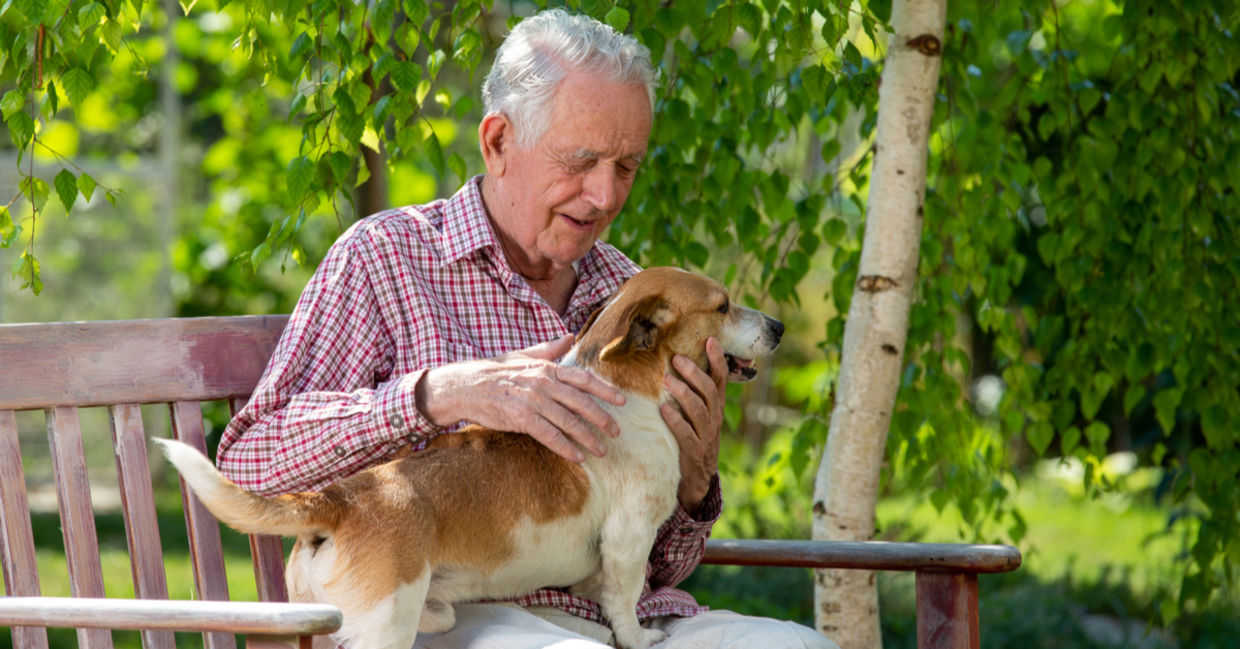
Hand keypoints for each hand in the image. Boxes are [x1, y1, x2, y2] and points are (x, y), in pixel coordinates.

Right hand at [415, 335, 625, 462]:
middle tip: (616, 432)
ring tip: (602, 450)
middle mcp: (543, 383)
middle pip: (581, 403)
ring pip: (569, 422)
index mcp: (546, 368)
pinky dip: (566, 447)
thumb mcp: (523, 355)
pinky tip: (578, 457)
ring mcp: (533, 401)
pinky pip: (550, 436)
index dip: (605, 390)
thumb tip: (570, 336)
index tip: (622, 401)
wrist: (466, 386)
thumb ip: (549, 349)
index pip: (583, 379)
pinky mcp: (522, 418)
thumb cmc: (495, 371)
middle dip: (602, 419)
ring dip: (588, 438)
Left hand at [660, 337, 725, 511]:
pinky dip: (675, 421)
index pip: (721, 378)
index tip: (710, 339)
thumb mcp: (698, 414)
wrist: (697, 478)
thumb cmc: (693, 438)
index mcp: (716, 406)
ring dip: (683, 393)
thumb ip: (692, 392)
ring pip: (699, 410)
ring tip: (667, 381)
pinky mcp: (694, 451)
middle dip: (694, 373)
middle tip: (677, 359)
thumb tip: (675, 361)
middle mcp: (714, 418)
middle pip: (709, 391)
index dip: (717, 359)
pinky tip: (664, 410)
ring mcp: (706, 435)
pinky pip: (686, 434)